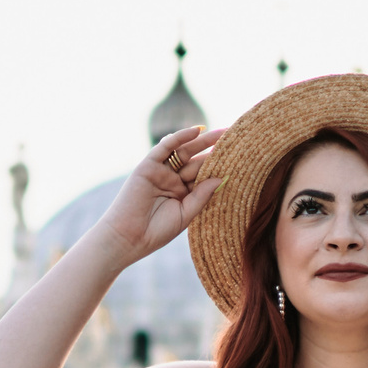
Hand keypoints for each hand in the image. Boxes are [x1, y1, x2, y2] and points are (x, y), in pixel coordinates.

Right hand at [97, 125, 224, 261]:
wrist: (127, 238)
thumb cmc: (156, 232)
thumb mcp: (185, 214)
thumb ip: (202, 195)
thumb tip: (221, 177)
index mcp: (182, 194)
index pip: (204, 176)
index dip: (219, 167)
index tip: (240, 159)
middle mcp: (172, 180)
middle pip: (196, 160)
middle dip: (214, 149)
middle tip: (235, 138)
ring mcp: (160, 172)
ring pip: (184, 152)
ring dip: (201, 140)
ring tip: (222, 132)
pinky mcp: (147, 166)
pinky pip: (165, 147)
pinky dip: (179, 137)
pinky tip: (196, 130)